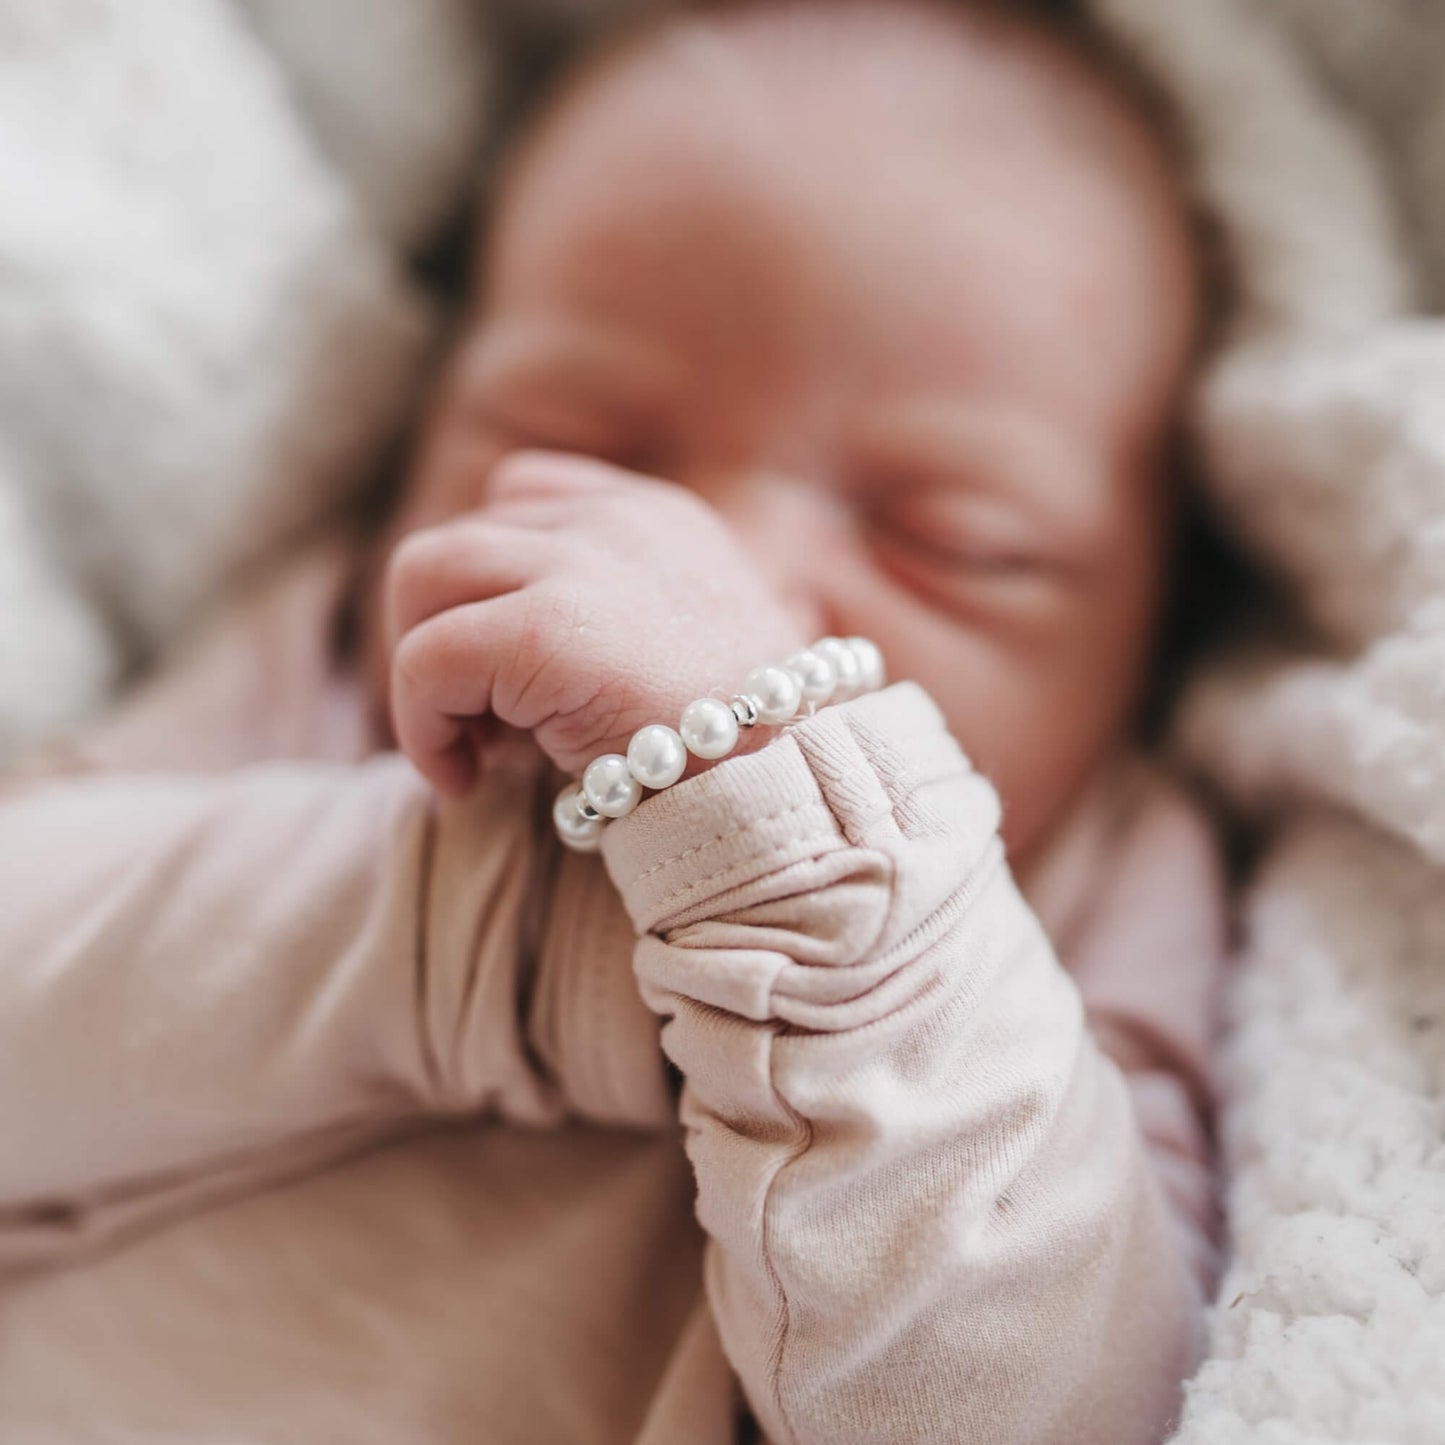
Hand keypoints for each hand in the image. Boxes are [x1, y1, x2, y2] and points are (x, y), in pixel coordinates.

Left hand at [386, 450, 809, 793]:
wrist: (782, 798)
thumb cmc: (740, 753)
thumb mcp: (689, 653)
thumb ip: (616, 623)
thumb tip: (510, 674)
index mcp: (655, 520)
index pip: (522, 495)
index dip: (489, 586)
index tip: (508, 675)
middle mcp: (613, 522)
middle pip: (454, 538)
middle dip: (439, 631)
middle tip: (482, 724)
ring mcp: (578, 564)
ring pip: (420, 576)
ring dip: (423, 673)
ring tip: (473, 747)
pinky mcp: (543, 629)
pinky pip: (423, 658)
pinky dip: (421, 727)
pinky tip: (464, 780)